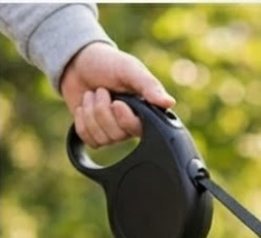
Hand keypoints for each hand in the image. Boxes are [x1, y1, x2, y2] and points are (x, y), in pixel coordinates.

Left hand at [60, 42, 174, 147]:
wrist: (78, 62)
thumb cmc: (108, 63)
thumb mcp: (130, 69)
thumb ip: (149, 85)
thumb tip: (169, 102)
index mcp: (145, 114)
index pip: (138, 131)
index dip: (124, 118)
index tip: (117, 102)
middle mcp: (131, 126)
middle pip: (117, 135)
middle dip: (101, 109)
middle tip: (102, 90)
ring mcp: (113, 133)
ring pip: (102, 138)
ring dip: (90, 112)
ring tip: (92, 95)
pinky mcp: (96, 135)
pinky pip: (89, 140)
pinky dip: (81, 122)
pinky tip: (84, 107)